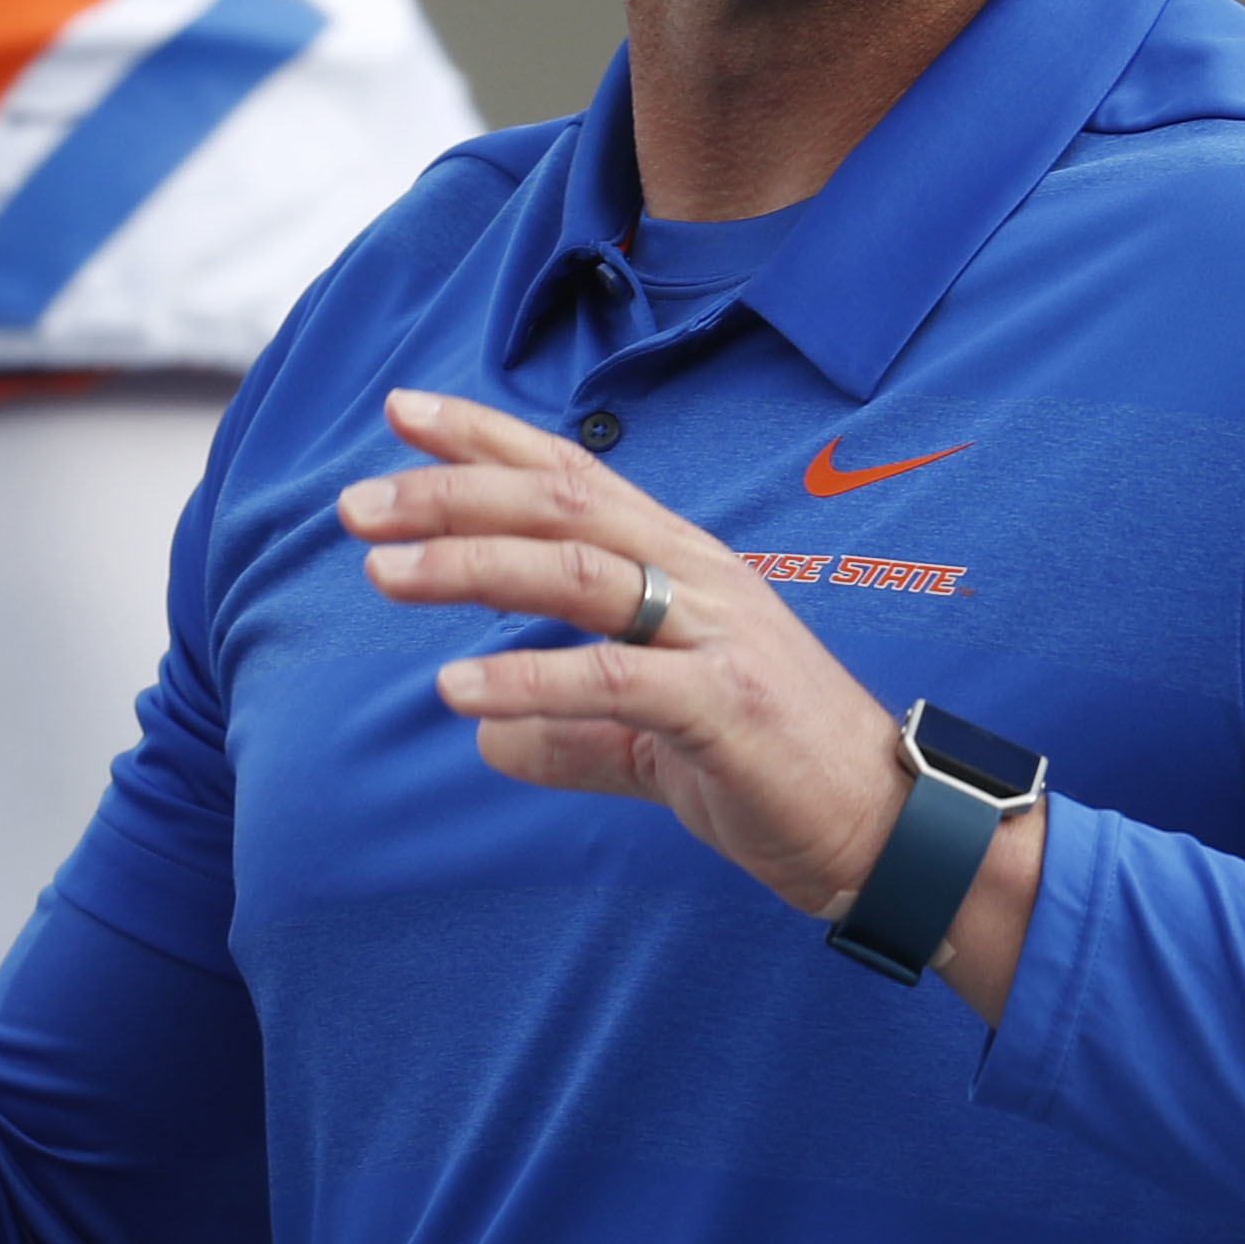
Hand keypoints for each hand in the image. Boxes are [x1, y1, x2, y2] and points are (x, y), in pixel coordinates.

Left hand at [340, 388, 1040, 1011]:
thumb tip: (487, 738)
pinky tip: (458, 694)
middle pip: (561, 503)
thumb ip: (573, 730)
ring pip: (577, 571)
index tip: (402, 411)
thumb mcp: (654, 741)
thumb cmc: (775, 770)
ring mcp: (716, 634)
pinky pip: (612, 680)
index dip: (486, 437)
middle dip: (450, 492)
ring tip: (382, 574)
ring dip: (470, 566)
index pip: (574, 474)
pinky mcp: (725, 706)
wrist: (887, 831)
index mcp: (683, 563)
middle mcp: (699, 575)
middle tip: (357, 503)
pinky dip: (529, 682)